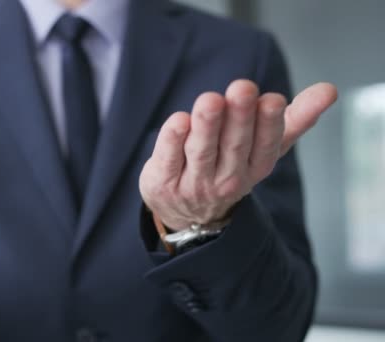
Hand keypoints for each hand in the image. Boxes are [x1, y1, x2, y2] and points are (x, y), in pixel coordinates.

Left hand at [139, 80, 337, 230]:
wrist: (187, 213)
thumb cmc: (229, 166)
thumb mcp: (263, 148)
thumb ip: (295, 119)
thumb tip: (329, 89)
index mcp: (255, 168)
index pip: (266, 147)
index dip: (269, 124)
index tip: (272, 99)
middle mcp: (226, 180)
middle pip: (233, 146)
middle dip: (238, 117)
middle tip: (242, 88)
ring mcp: (193, 184)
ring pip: (201, 152)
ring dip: (206, 125)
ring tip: (210, 100)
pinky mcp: (162, 182)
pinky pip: (168, 158)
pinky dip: (172, 140)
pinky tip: (179, 120)